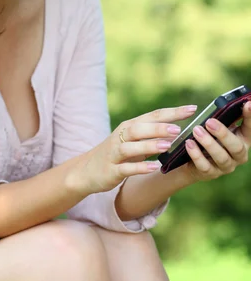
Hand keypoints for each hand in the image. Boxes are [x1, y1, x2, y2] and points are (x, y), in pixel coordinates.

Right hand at [71, 105, 197, 196]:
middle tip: (179, 128)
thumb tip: (178, 129)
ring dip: (150, 144)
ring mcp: (115, 153)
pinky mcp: (111, 170)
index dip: (173, 112)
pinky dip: (139, 167)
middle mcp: (121, 136)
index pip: (154, 115)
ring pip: (132, 146)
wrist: (87, 170)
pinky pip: (126, 168)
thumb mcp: (133, 141)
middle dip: (159, 127)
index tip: (193, 109)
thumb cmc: (117, 154)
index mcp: (130, 126)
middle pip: (140, 127)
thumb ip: (152, 135)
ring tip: (168, 145)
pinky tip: (153, 167)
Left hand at [181, 101, 250, 182]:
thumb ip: (224, 116)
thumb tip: (226, 102)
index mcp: (242, 140)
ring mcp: (225, 166)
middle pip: (236, 147)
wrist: (190, 160)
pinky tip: (189, 143)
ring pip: (221, 157)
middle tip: (209, 122)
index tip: (248, 104)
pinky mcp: (210, 173)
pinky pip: (204, 166)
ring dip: (208, 143)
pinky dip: (196, 154)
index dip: (250, 117)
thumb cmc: (209, 136)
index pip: (250, 128)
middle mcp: (238, 155)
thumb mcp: (217, 126)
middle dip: (223, 134)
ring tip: (196, 130)